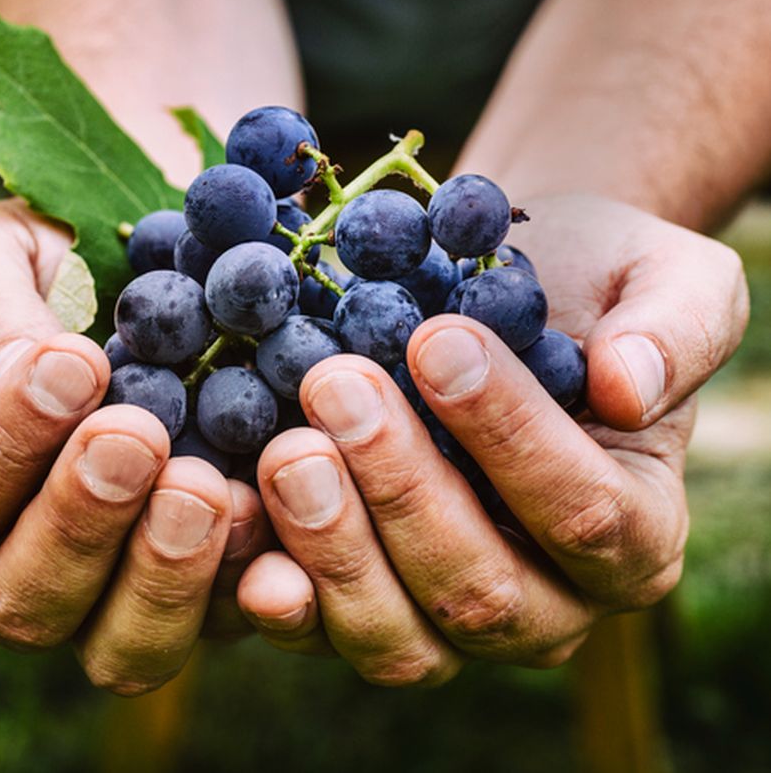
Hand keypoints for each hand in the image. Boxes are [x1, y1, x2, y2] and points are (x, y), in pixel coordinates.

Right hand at [0, 199, 272, 693]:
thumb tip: (33, 378)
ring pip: (125, 648)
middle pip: (26, 603)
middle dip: (83, 525)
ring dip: (167, 576)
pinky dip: (256, 585)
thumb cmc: (45, 266)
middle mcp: (17, 565)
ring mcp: (117, 591)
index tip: (77, 361)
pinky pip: (229, 622)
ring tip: (208, 487)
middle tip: (138, 437)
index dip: (4, 448)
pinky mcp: (209, 588)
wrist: (149, 279)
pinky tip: (280, 529)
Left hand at [237, 194, 747, 683]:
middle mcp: (545, 602)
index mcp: (633, 534)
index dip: (508, 435)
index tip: (436, 340)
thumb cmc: (587, 287)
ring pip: (396, 637)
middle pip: (478, 590)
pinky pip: (319, 630)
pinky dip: (275, 592)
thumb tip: (631, 388)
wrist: (496, 299)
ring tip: (286, 447)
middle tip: (338, 385)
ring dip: (332, 546)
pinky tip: (238, 525)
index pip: (582, 512)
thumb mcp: (665, 279)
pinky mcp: (363, 604)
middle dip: (402, 489)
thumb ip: (677, 330)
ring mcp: (446, 619)